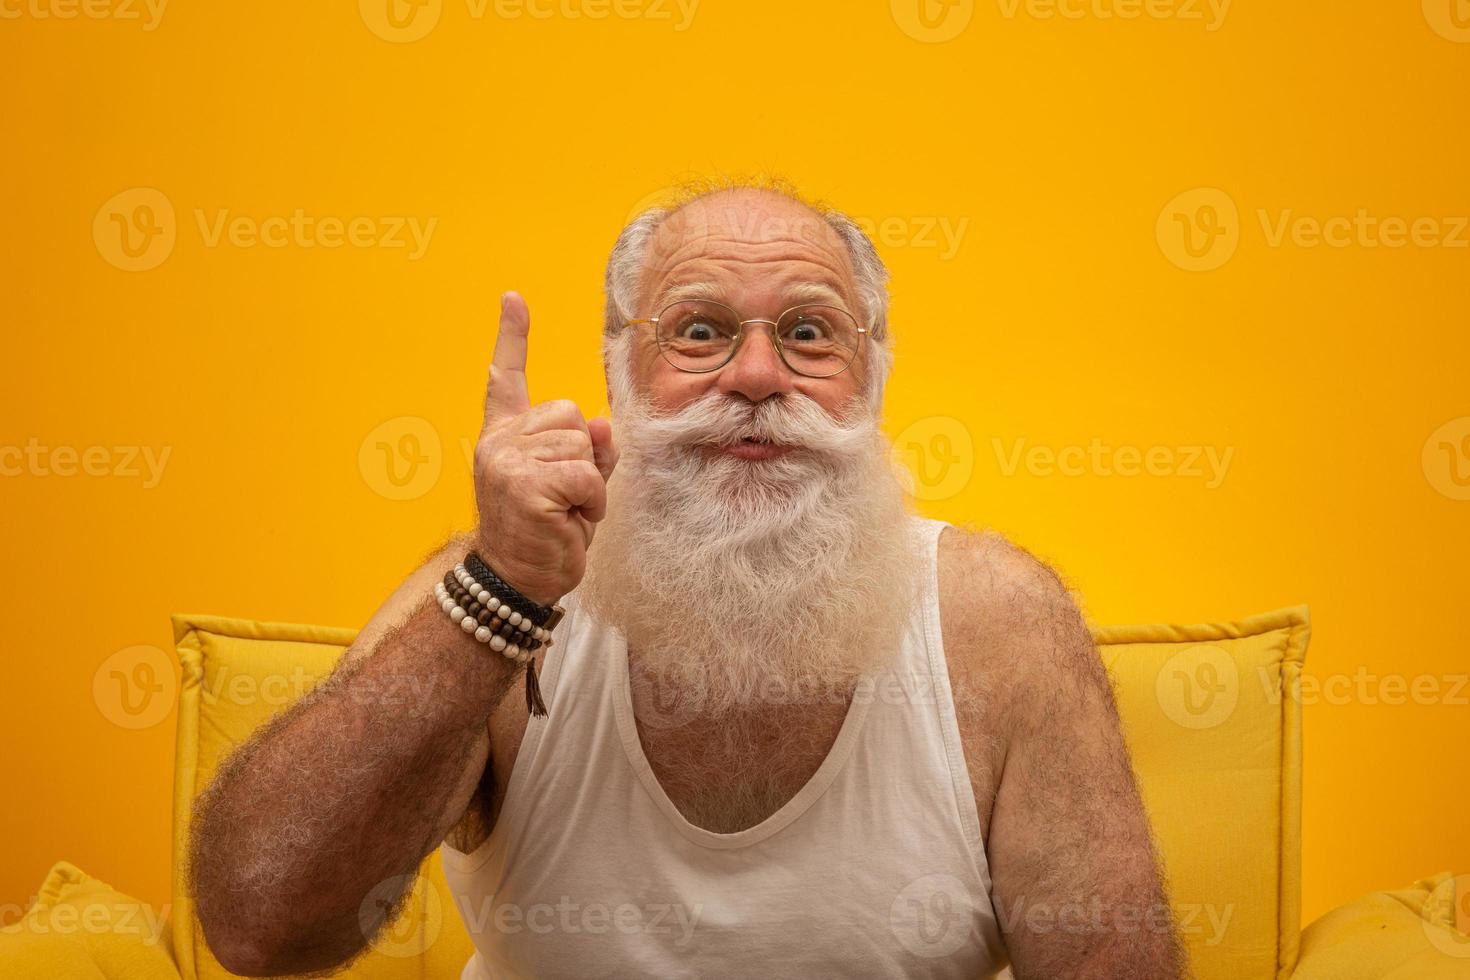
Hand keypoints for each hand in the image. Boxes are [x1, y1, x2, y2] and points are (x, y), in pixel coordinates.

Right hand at [471, 292, 617, 605]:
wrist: (518, 581)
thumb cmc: (548, 532)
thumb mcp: (574, 485)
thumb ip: (588, 449)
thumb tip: (597, 422)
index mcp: (505, 436)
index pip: (506, 379)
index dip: (512, 337)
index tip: (514, 298)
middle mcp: (499, 442)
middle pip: (570, 416)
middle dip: (582, 457)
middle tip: (562, 497)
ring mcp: (508, 462)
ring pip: (581, 447)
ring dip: (587, 485)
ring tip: (564, 512)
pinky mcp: (525, 484)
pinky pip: (585, 476)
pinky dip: (589, 502)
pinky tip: (569, 520)